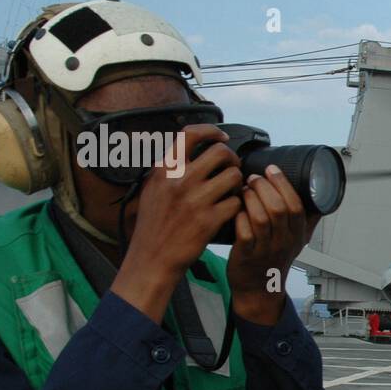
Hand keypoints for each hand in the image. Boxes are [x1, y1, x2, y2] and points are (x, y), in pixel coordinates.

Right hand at [113, 124, 242, 323]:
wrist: (152, 258)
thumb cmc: (154, 224)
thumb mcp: (152, 188)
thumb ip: (170, 167)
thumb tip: (189, 146)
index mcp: (164, 169)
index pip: (191, 134)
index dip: (212, 131)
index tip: (222, 137)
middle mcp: (179, 180)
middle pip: (221, 152)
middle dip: (232, 160)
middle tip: (231, 169)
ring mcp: (195, 200)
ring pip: (234, 176)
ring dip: (238, 183)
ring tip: (232, 191)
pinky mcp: (209, 220)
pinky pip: (236, 202)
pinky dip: (237, 206)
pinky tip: (230, 210)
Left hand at [226, 165, 321, 324]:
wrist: (259, 288)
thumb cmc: (275, 259)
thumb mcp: (298, 240)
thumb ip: (308, 218)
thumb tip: (317, 194)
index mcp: (298, 234)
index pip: (296, 206)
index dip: (283, 184)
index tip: (272, 169)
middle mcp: (284, 242)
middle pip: (279, 209)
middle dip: (264, 187)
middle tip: (253, 177)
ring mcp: (265, 250)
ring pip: (260, 219)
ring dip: (250, 199)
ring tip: (244, 189)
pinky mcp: (246, 256)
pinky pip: (243, 233)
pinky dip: (239, 217)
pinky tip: (235, 209)